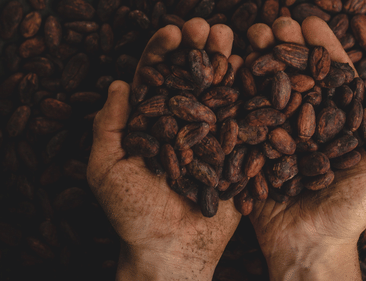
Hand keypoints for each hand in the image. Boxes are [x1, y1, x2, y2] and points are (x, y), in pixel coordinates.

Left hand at [87, 19, 242, 280]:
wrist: (173, 250)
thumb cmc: (133, 215)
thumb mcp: (106, 170)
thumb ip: (108, 127)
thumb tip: (118, 84)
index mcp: (151, 124)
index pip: (156, 79)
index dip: (163, 53)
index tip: (174, 33)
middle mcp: (183, 126)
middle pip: (192, 79)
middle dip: (200, 51)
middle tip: (210, 29)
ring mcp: (212, 138)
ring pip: (220, 94)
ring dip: (227, 65)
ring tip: (235, 41)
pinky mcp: (236, 154)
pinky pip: (245, 123)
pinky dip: (252, 98)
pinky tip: (258, 75)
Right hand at [247, 17, 365, 280]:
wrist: (310, 246)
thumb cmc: (353, 211)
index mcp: (339, 123)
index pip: (332, 77)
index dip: (323, 48)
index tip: (310, 23)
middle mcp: (307, 124)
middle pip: (296, 76)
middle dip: (286, 46)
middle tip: (274, 24)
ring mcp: (278, 136)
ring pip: (268, 89)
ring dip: (259, 60)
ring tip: (249, 36)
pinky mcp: (254, 151)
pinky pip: (244, 118)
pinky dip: (235, 92)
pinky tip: (228, 67)